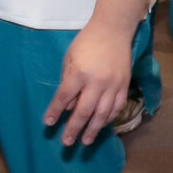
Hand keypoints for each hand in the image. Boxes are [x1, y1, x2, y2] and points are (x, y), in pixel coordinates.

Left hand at [45, 22, 133, 146]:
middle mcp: (96, 82)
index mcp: (79, 73)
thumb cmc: (87, 42)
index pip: (64, 97)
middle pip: (83, 111)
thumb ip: (67, 81)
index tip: (49, 123)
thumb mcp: (69, 57)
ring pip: (102, 114)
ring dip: (93, 129)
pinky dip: (109, 119)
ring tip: (85, 141)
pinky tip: (102, 126)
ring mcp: (113, 85)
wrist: (113, 30)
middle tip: (66, 142)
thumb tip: (67, 105)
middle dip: (74, 129)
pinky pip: (117, 107)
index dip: (55, 112)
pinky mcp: (124, 85)